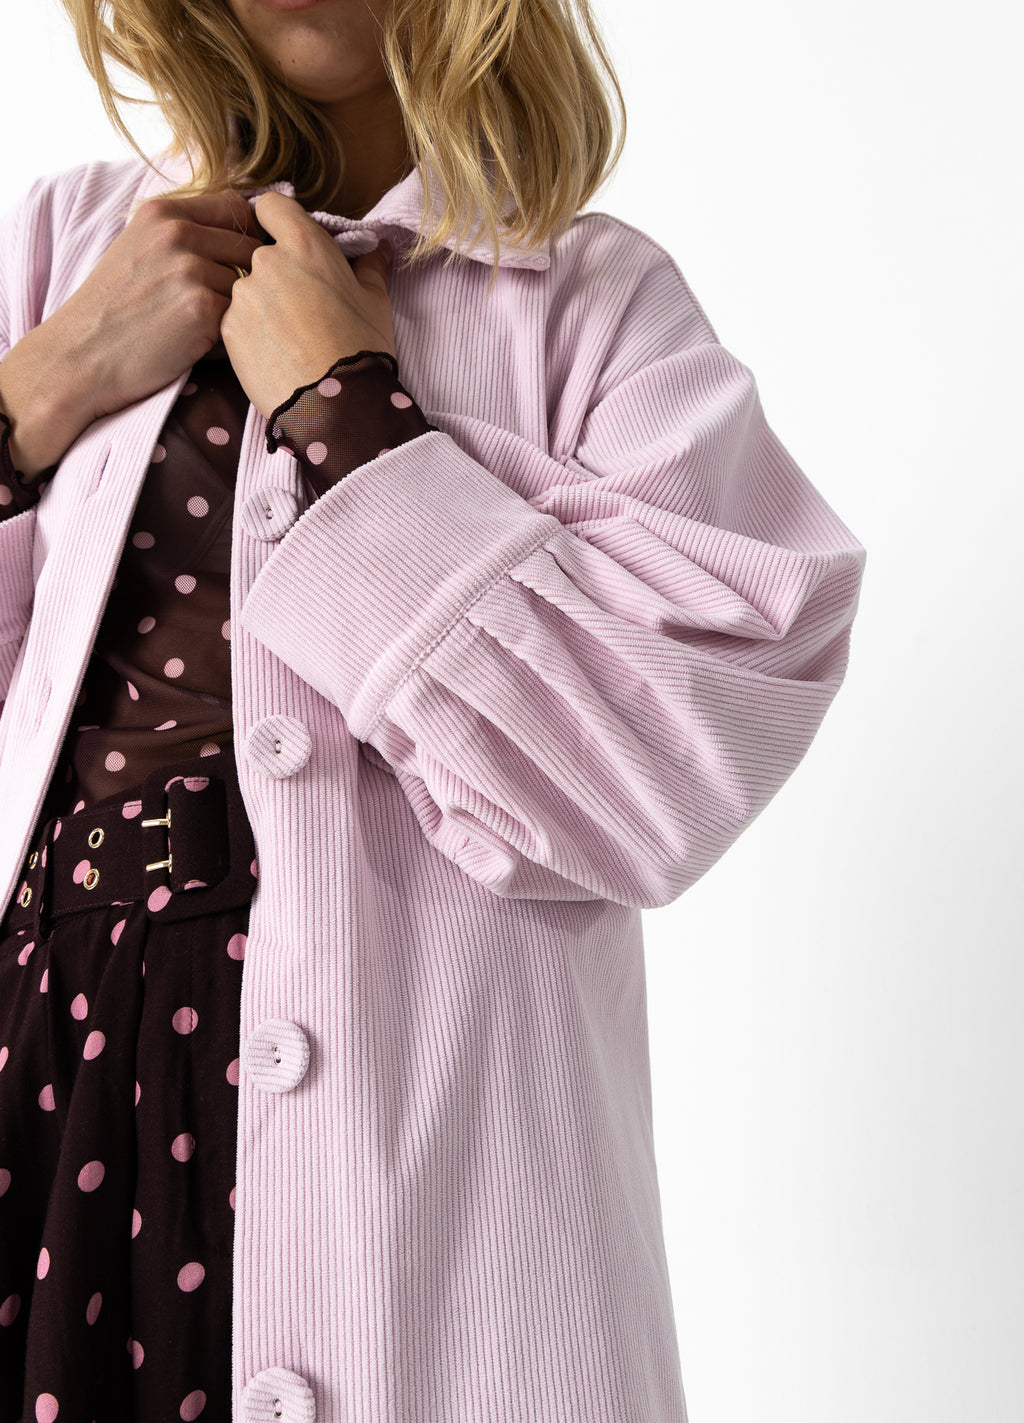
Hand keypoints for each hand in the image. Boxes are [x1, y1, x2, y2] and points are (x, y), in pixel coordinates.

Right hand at [48, 190, 265, 424]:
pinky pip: (241, 320)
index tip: (236, 261)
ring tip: (198, 328)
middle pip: (250, 249)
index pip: (235, 207)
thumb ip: (182, 234)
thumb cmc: (112, 309)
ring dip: (235, 311)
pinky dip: (228, 338)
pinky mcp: (202, 309)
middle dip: (245, 278)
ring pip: (248, 288)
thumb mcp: (138, 248)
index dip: (245, 235)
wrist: (81, 356)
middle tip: (213, 305)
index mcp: (162, 213)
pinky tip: (197, 347)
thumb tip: (243, 230)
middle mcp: (177, 233)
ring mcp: (191, 270)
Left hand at [219, 191, 395, 420]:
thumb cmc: (362, 349)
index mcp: (304, 244)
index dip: (277, 221)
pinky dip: (251, 333)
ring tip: (288, 339)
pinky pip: (235, 321)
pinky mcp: (227, 329)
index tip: (287, 241)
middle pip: (259, 254)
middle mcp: (266, 261)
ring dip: (262, 306)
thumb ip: (370, 267)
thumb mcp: (376, 302)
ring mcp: (242, 296)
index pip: (271, 206)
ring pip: (247, 291)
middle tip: (301, 306)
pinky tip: (275, 355)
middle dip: (276, 273)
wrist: (337, 405)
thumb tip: (377, 249)